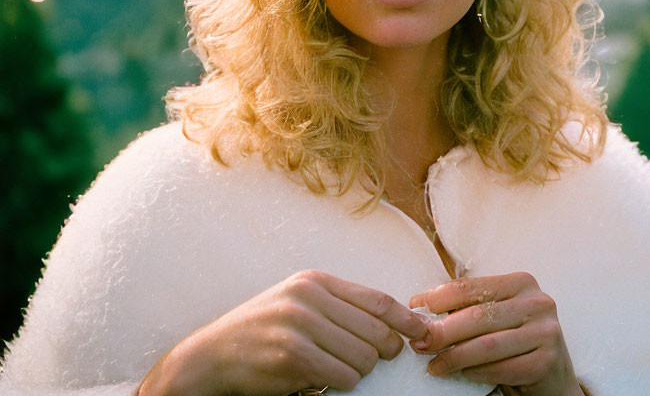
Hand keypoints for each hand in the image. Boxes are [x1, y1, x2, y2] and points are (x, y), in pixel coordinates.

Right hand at [137, 270, 429, 395]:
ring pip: (363, 358)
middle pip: (376, 331)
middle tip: (368, 362)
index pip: (378, 300)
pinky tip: (317, 381)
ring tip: (331, 371)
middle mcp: (309, 297)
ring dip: (355, 373)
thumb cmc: (259, 333)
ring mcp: (300, 325)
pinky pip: (342, 377)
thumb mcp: (298, 305)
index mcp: (315, 281)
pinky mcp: (292, 356)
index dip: (407, 319)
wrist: (207, 359)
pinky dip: (338, 385)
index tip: (424, 333)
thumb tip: (392, 325)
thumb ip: (339, 308)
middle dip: (381, 353)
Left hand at [408, 272, 582, 395]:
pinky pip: (501, 369)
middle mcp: (537, 303)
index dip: (439, 297)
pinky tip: (463, 374)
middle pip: (477, 316)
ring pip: (487, 345)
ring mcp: (545, 332)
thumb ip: (468, 308)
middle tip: (420, 344)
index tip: (416, 308)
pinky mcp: (546, 361)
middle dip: (442, 332)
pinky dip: (476, 373)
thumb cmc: (515, 339)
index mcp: (521, 283)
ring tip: (435, 365)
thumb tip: (419, 307)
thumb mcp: (496, 315)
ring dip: (454, 357)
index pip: (471, 286)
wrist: (553, 373)